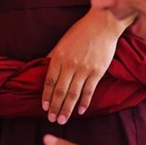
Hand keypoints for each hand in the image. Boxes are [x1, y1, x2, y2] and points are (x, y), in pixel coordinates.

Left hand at [41, 8, 124, 123]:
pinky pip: (89, 91)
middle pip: (60, 91)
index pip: (49, 82)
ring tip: (62, 120)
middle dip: (55, 107)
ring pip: (73, 94)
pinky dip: (84, 103)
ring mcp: (84, 70)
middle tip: (52, 119)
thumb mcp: (62, 41)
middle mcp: (70, 65)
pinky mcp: (97, 72)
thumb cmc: (81, 31)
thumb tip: (43, 66)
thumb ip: (53, 55)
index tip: (44, 107)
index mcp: (58, 57)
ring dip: (67, 109)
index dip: (46, 96)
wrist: (102, 24)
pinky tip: (80, 111)